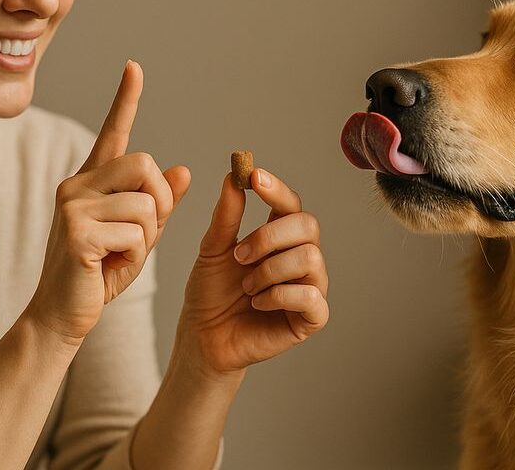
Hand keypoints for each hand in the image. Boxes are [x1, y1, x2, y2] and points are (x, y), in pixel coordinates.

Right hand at [27, 61, 191, 345]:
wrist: (62, 316)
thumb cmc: (97, 276)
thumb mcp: (137, 236)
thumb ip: (158, 204)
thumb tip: (184, 170)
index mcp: (90, 182)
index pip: (114, 133)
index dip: (126, 99)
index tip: (135, 67)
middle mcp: (76, 185)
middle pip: (145, 164)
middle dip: (160, 200)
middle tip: (144, 233)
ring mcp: (73, 205)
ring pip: (146, 203)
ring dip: (148, 236)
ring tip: (119, 255)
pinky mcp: (77, 231)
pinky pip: (135, 232)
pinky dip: (134, 254)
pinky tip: (107, 267)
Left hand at [174, 169, 328, 380]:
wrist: (202, 337)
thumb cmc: (211, 294)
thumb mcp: (213, 250)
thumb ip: (226, 216)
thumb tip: (234, 177)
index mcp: (281, 238)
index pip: (290, 204)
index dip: (276, 189)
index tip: (253, 177)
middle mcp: (302, 258)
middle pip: (308, 225)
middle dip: (270, 236)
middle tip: (239, 255)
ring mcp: (310, 287)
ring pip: (310, 258)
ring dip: (270, 270)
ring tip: (247, 286)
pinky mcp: (311, 317)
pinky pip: (311, 295)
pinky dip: (279, 295)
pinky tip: (258, 303)